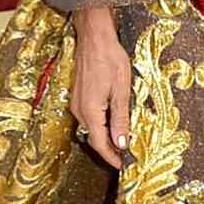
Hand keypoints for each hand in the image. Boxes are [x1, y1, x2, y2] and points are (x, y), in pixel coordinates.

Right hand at [71, 5, 130, 169]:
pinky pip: (89, 116)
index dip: (111, 157)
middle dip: (109, 149)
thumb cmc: (109, 58)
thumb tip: (122, 142)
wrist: (94, 36)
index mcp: (90, 110)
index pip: (99, 143)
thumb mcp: (121, 90)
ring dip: (106, 136)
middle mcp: (79, 109)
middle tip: (126, 157)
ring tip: (123, 141)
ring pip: (92, 127)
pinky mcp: (78, 95)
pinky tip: (113, 122)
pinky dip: (101, 124)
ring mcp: (77, 102)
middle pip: (94, 137)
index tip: (122, 166)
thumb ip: (120, 118)